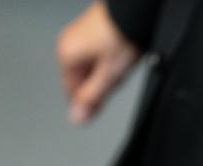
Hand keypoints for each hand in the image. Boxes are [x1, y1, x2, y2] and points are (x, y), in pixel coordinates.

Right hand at [56, 1, 140, 124]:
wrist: (135, 10)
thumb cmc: (121, 35)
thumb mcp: (108, 75)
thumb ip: (92, 98)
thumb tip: (77, 118)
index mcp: (66, 54)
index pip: (71, 92)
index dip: (88, 103)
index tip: (100, 107)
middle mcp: (69, 43)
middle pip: (82, 79)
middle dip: (100, 83)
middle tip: (117, 76)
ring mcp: (80, 34)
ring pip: (92, 66)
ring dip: (106, 71)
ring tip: (121, 61)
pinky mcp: (93, 29)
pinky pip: (98, 53)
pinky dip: (110, 58)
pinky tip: (122, 53)